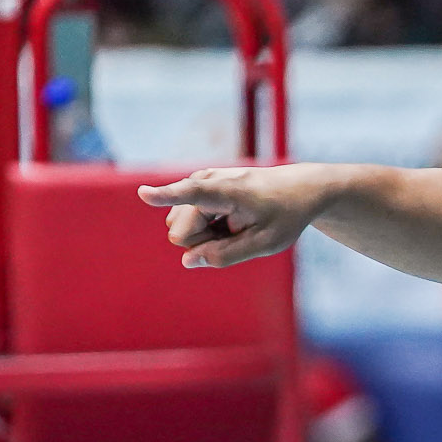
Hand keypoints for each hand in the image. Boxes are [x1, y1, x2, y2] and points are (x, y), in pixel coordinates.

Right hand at [137, 165, 326, 268]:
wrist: (299, 188)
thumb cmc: (285, 216)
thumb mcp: (265, 243)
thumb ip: (227, 255)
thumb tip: (186, 261)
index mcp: (229, 191)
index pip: (192, 194)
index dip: (166, 196)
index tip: (143, 193)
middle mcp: (209, 180)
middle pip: (183, 230)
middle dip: (204, 242)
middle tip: (239, 233)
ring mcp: (201, 182)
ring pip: (182, 227)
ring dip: (207, 235)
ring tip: (237, 225)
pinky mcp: (199, 186)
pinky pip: (188, 220)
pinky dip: (208, 227)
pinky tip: (229, 220)